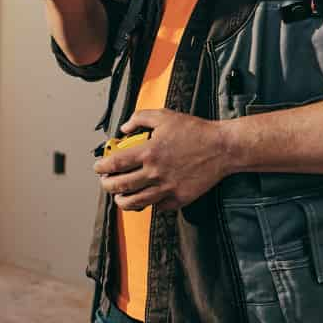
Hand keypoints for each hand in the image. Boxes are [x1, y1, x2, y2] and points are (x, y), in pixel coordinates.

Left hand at [94, 109, 233, 211]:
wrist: (223, 148)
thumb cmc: (195, 131)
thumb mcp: (165, 116)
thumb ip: (140, 118)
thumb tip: (123, 128)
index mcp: (149, 152)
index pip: (115, 164)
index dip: (102, 167)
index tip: (98, 167)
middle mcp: (155, 173)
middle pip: (121, 186)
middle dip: (106, 186)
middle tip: (105, 182)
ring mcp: (167, 188)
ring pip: (135, 202)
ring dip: (122, 200)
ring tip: (119, 196)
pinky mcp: (179, 199)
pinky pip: (157, 206)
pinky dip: (148, 204)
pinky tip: (145, 198)